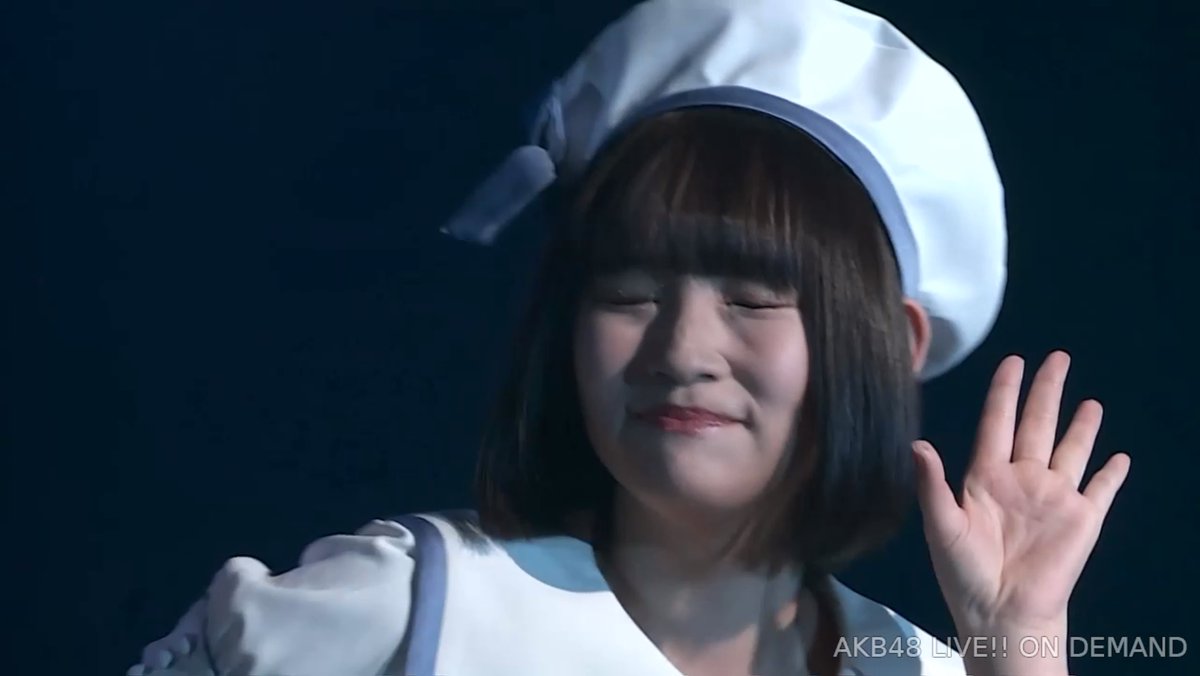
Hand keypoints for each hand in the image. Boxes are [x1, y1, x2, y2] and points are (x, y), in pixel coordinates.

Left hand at [913, 352, 1129, 645]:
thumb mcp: (941, 526)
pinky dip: (1112, 472)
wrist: (999, 613)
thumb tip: (917, 444)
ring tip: (1090, 401)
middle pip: (1037, 424)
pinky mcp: (1082, 520)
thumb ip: (931, 484)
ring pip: (1071, 450)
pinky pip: (1101, 489)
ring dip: (1082, 426)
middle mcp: (1022, 480)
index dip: (1005, 391)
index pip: (997, 422)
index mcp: (985, 476)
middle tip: (1058, 357)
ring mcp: (1054, 498)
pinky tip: (1120, 456)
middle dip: (1047, 390)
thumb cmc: (963, 572)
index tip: (1012, 360)